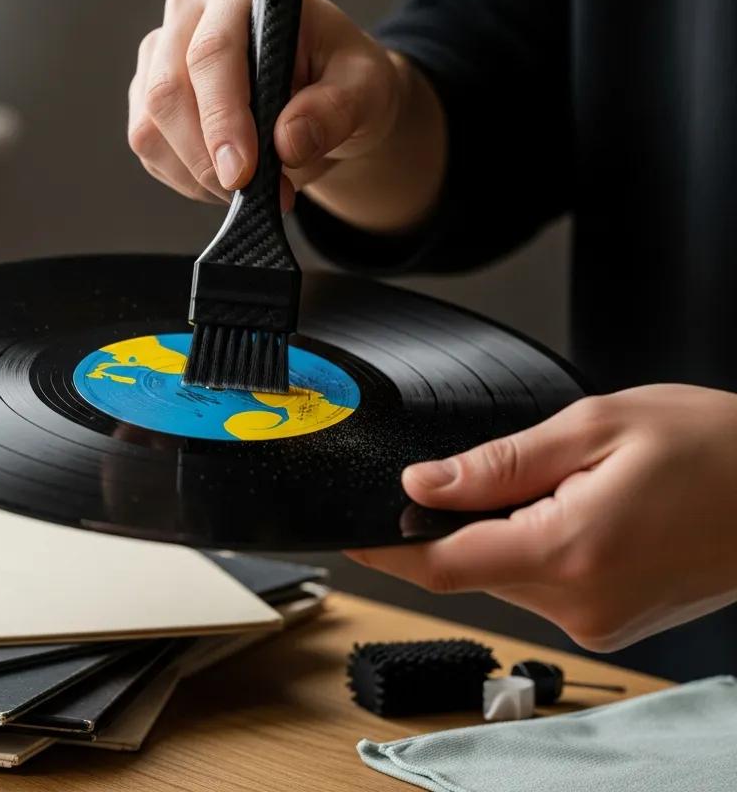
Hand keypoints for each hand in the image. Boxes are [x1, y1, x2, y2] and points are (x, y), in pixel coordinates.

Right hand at [127, 0, 405, 211]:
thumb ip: (336, 110)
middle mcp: (191, 11)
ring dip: (197, 174)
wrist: (327, 99)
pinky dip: (186, 178)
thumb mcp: (367, 89)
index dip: (222, 119)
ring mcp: (162, 52)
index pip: (213, 54)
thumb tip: (288, 142)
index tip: (242, 173)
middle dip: (207, 159)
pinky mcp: (147, 93)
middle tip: (256, 197)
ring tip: (252, 189)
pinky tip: (227, 180)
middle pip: (168, 92)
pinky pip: (149, 147)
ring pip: (149, 125)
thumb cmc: (345, 80)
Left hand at [347, 385, 736, 650]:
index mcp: (568, 551)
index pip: (442, 565)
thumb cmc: (710, 449)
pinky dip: (535, 546)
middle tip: (500, 468)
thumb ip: (497, 463)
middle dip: (458, 520)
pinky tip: (577, 508)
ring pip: (504, 573)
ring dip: (504, 529)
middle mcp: (579, 603)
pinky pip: (541, 583)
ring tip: (566, 481)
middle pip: (470, 566)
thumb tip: (423, 485)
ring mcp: (598, 621)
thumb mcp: (592, 427)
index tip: (348, 536)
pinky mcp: (611, 622)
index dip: (384, 552)